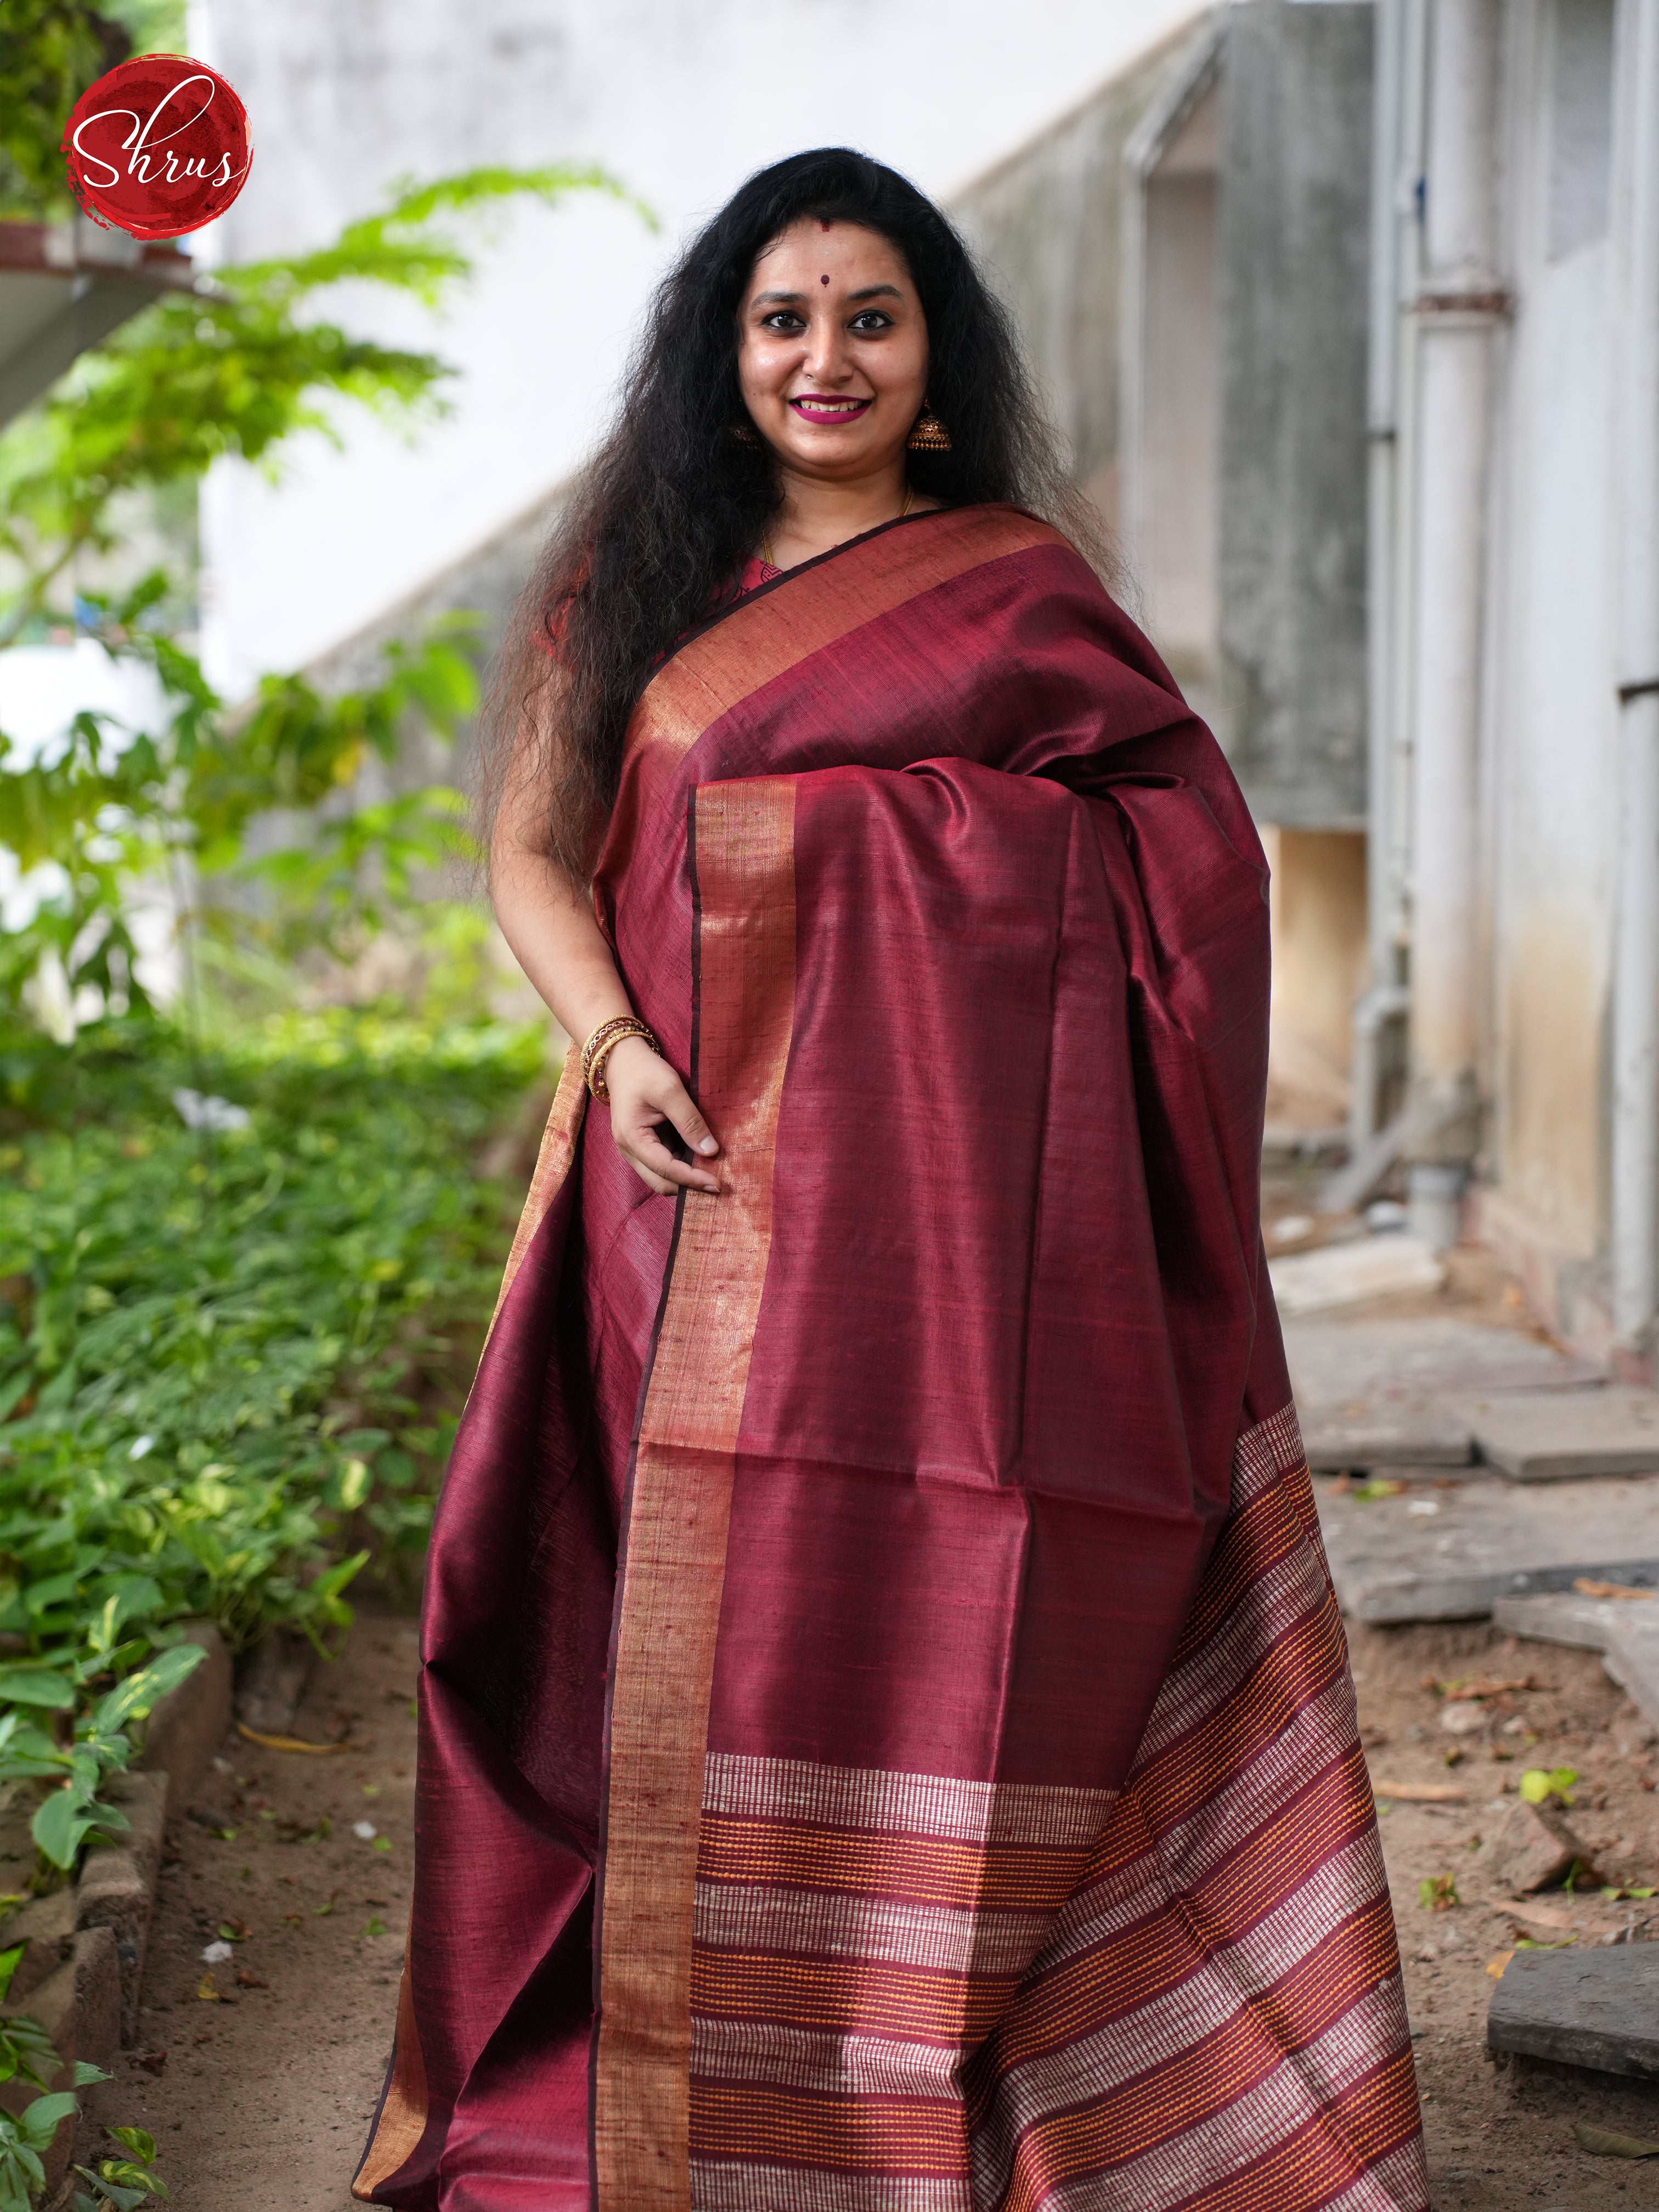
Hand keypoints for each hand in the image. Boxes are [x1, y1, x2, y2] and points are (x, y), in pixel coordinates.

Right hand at [602, 1034, 721, 1195]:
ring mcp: (635, 1149)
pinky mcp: (643, 1144)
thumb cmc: (645, 1072)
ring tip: (713, 1171)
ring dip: (686, 1177)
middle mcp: (629, 1150)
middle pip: (661, 1183)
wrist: (623, 1059)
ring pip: (662, 1176)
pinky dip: (682, 1165)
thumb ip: (690, 1122)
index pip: (666, 1169)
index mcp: (632, 1138)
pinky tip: (701, 1158)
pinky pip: (663, 1163)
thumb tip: (711, 1151)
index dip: (693, 1179)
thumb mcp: (670, 1091)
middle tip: (719, 1183)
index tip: (718, 1184)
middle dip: (689, 1186)